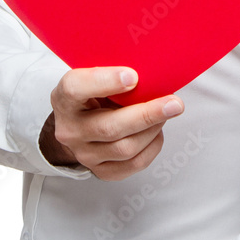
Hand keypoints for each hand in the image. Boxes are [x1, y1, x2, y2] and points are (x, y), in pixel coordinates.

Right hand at [40, 67, 183, 180]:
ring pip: (125, 148)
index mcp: (65, 98)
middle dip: (147, 114)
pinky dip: (152, 145)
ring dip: (153, 129)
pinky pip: (134, 164)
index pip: (75, 88)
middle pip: (109, 127)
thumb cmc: (96, 92)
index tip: (133, 76)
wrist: (81, 123)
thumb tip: (153, 68)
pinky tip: (156, 130)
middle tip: (174, 103)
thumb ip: (116, 69)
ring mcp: (84, 154)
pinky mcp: (101, 171)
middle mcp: (70, 129)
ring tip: (166, 112)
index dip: (104, 81)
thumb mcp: (97, 74)